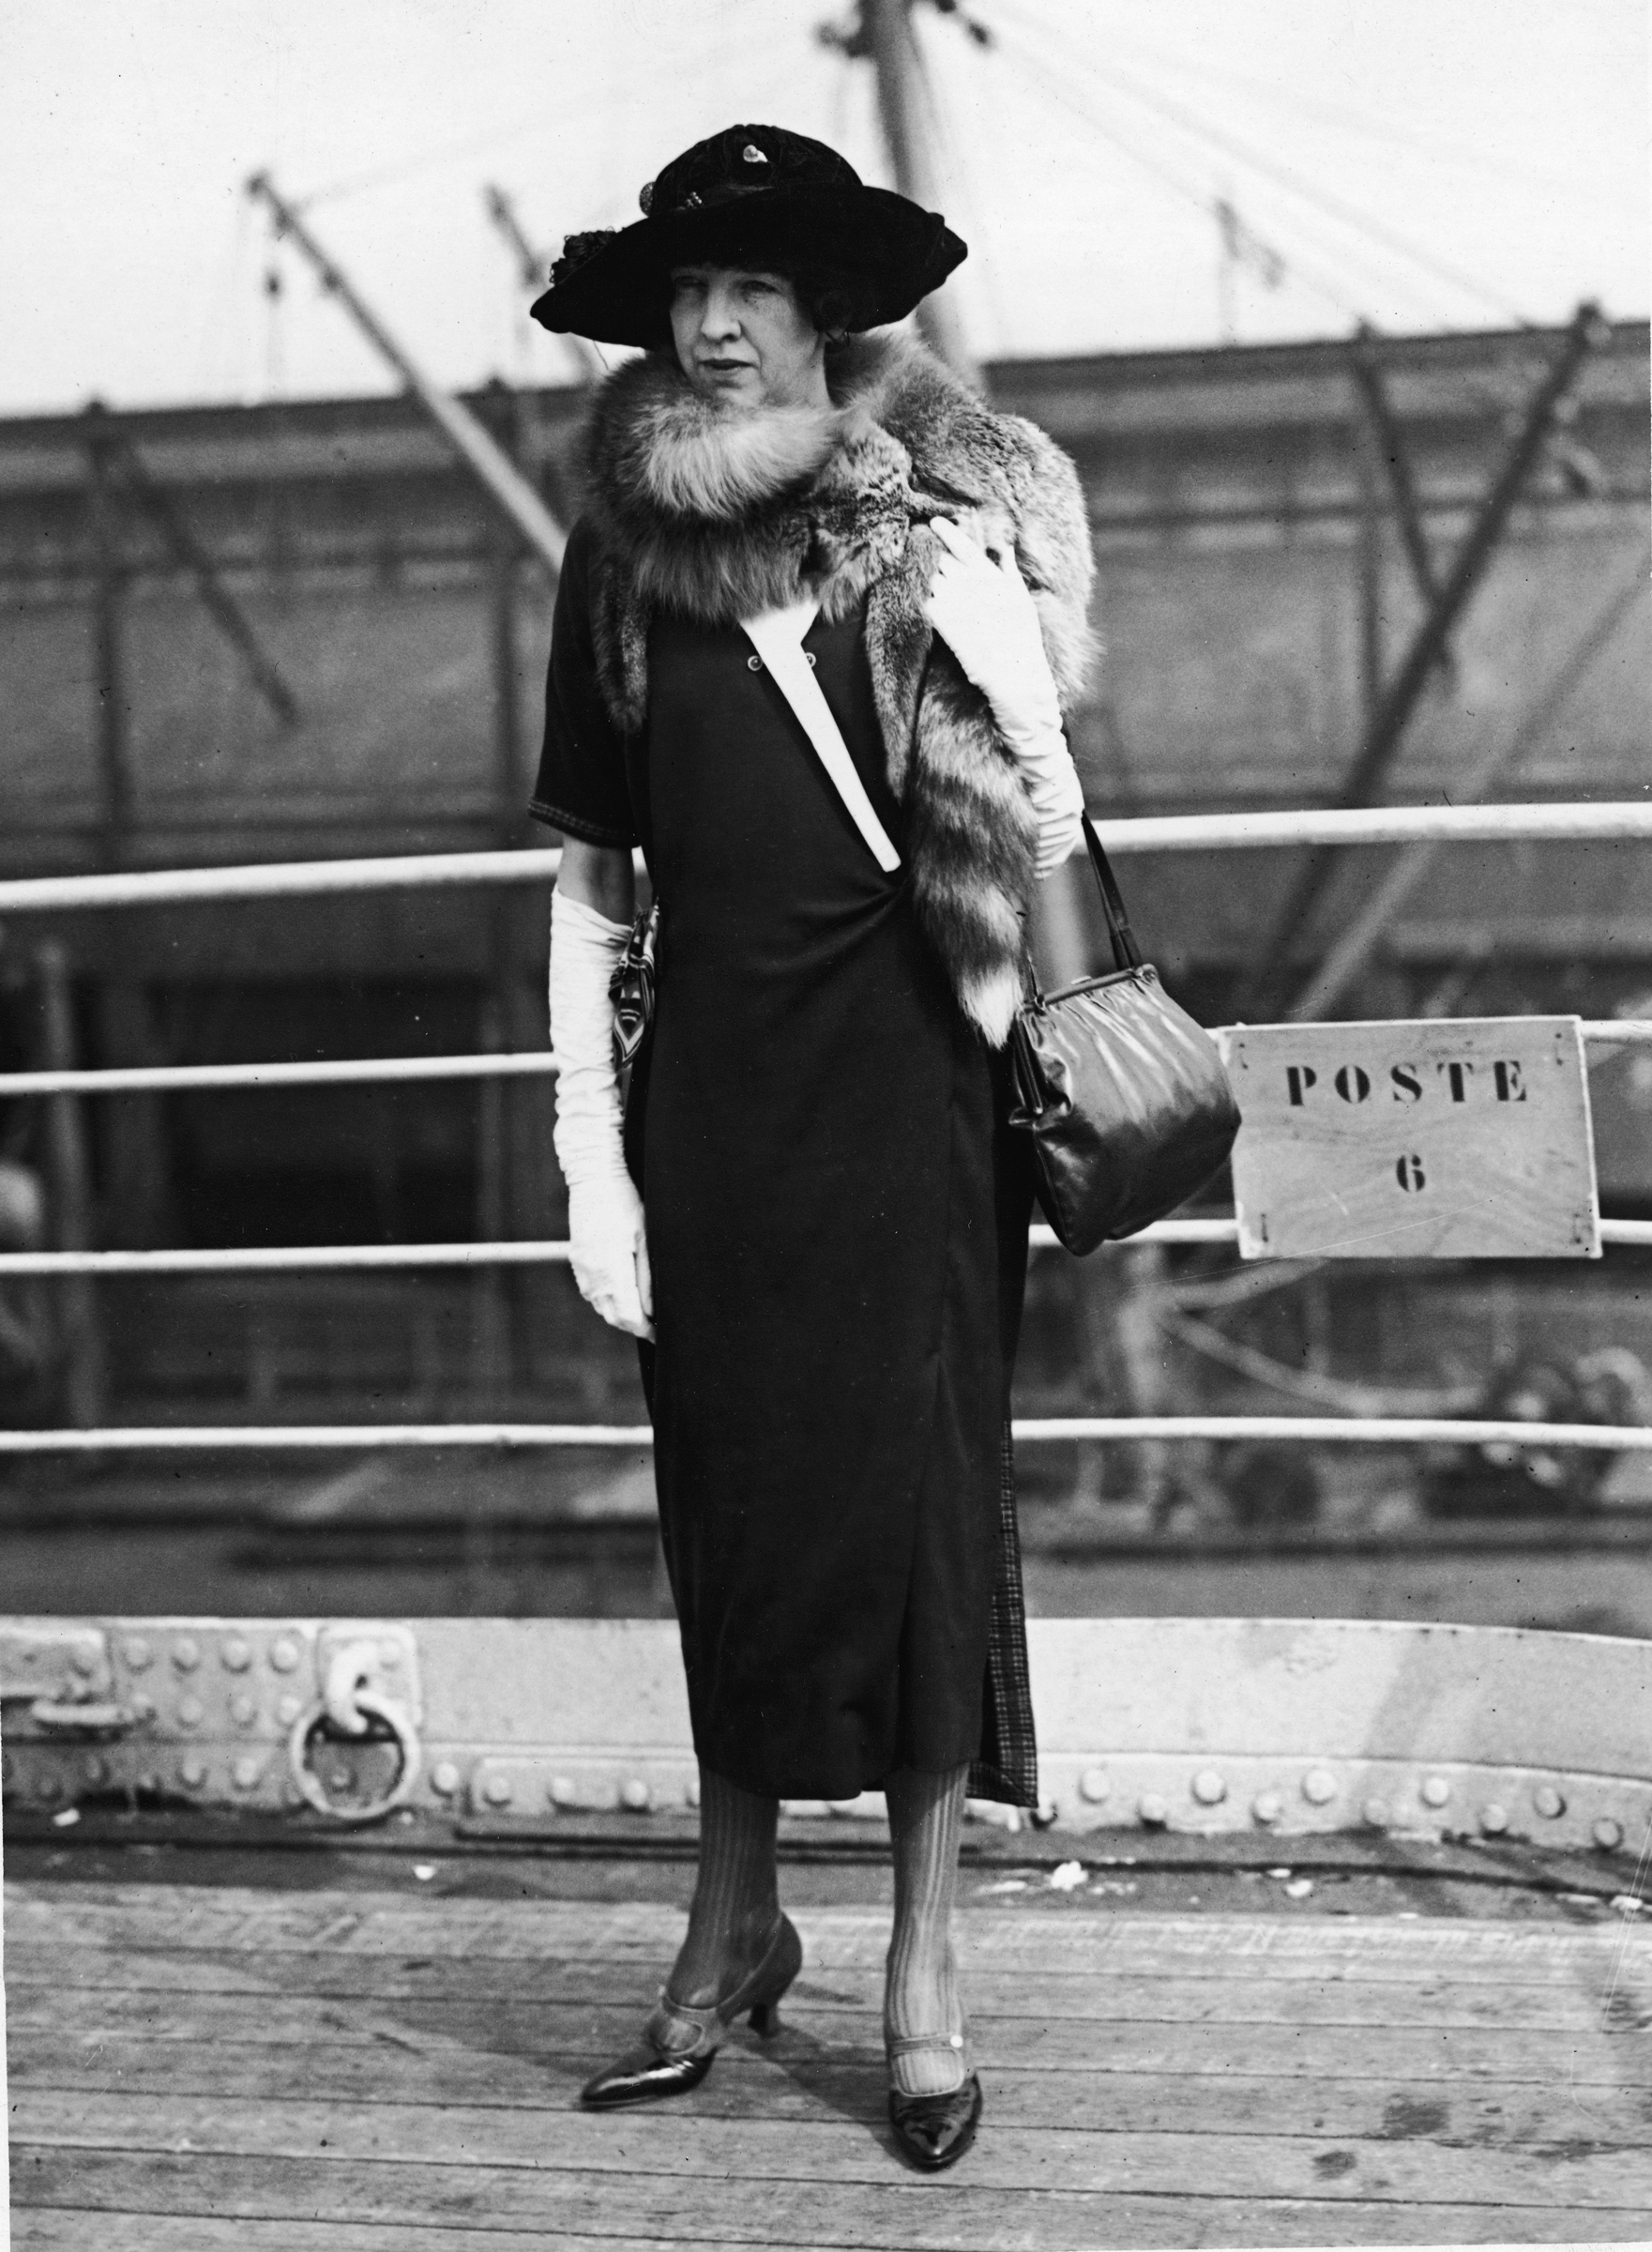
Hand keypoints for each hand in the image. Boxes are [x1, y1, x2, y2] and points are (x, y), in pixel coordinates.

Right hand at [568, 1172, 654, 1340]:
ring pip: (601, 1306)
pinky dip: (608, 1300)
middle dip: (635, 1326)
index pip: (628, 1317)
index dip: (647, 1331)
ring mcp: (582, 1268)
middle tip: (656, 1327)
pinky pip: (592, 1292)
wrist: (593, 1178)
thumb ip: (647, 1277)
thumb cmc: (625, 1202)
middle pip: (613, 1317)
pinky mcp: (577, 1260)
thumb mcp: (645, 1237)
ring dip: (621, 1314)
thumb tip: (652, 1310)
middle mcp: (592, 1274)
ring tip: (643, 1311)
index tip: (661, 1335)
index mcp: (611, 1269)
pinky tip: (623, 1292)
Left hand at [922, 515, 1059, 742]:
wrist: (1014, 674)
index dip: (946, 530)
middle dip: (936, 559)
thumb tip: (1005, 549)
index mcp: (990, 576)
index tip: (934, 522)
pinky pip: (926, 603)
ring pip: (931, 579)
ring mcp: (954, 602)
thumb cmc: (1022, 639)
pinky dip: (927, 603)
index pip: (963, 544)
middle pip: (942, 560)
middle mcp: (970, 584)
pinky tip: (934, 610)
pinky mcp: (943, 623)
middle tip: (936, 566)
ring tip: (937, 589)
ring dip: (931, 581)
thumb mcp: (1021, 600)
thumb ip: (1009, 572)